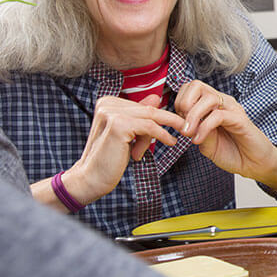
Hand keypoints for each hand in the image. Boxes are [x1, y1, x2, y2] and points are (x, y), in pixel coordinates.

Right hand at [65, 94, 184, 204]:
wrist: (91, 178)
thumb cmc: (110, 157)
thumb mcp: (128, 133)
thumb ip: (139, 116)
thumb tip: (156, 97)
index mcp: (107, 102)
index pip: (141, 106)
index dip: (159, 116)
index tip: (177, 122)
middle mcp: (107, 104)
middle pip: (147, 110)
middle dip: (166, 121)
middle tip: (185, 126)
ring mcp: (111, 113)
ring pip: (150, 117)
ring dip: (164, 130)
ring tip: (174, 139)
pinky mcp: (118, 125)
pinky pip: (150, 127)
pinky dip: (163, 134)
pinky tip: (171, 141)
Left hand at [175, 81, 276, 200]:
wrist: (255, 165)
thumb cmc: (233, 153)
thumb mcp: (206, 144)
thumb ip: (194, 131)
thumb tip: (180, 123)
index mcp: (213, 105)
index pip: (191, 88)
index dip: (179, 102)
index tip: (178, 123)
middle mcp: (223, 103)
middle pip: (197, 85)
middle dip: (184, 104)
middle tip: (183, 125)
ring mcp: (232, 109)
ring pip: (208, 98)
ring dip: (193, 116)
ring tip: (188, 134)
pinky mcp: (240, 120)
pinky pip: (218, 115)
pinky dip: (204, 127)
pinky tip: (199, 140)